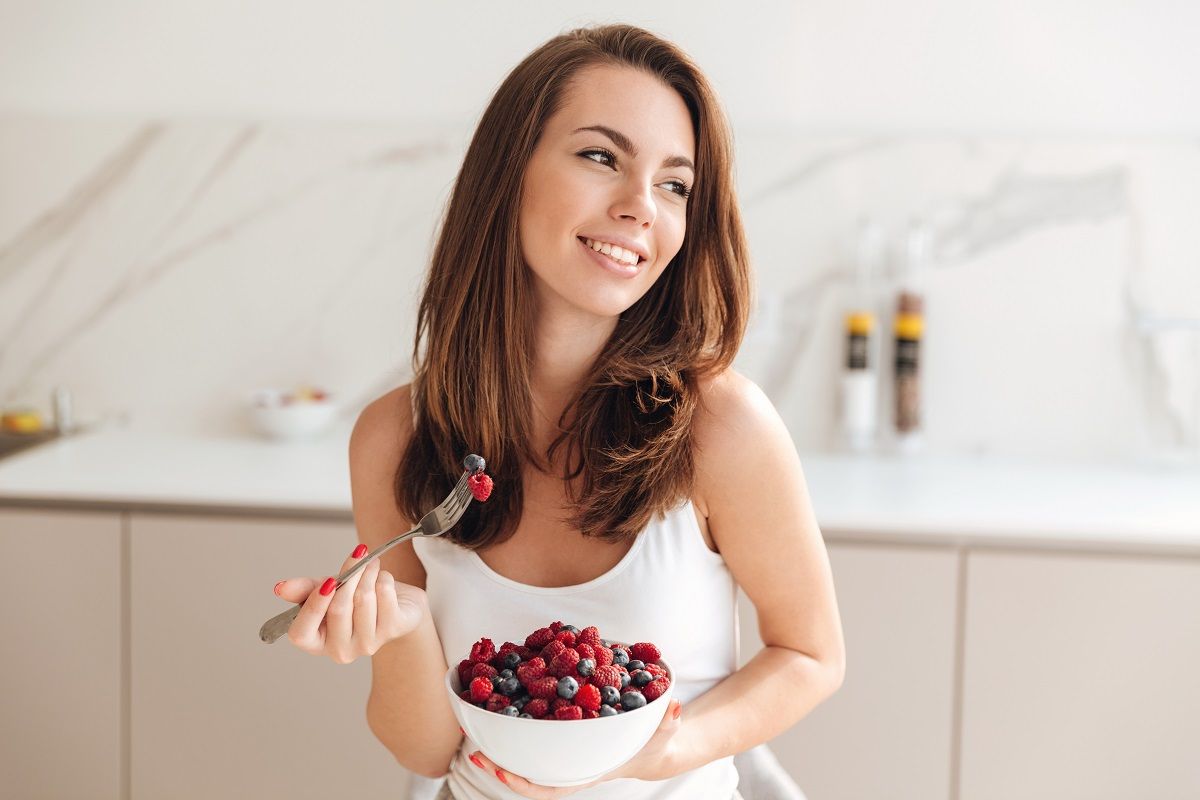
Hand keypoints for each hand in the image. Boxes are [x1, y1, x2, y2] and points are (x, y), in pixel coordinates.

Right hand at [273, 546, 426, 662]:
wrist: (396, 604)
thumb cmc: (355, 599)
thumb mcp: (327, 591)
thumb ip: (303, 590)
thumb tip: (280, 588)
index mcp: (316, 642)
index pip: (300, 633)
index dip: (313, 606)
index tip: (327, 580)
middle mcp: (339, 650)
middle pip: (338, 609)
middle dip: (349, 575)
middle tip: (358, 555)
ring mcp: (367, 645)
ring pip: (363, 599)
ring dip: (368, 572)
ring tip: (371, 565)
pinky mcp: (392, 631)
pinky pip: (385, 595)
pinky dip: (384, 578)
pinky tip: (384, 578)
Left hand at [467, 698, 683, 797]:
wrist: (654, 742)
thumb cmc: (656, 741)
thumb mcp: (664, 733)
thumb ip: (668, 722)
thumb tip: (672, 707)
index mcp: (588, 770)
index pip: (552, 786)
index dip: (525, 784)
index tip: (502, 774)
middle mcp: (571, 764)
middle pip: (530, 773)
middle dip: (501, 766)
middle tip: (475, 750)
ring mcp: (565, 752)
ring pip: (528, 756)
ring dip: (502, 746)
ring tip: (475, 731)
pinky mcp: (563, 736)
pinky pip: (536, 735)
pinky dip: (518, 725)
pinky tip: (501, 708)